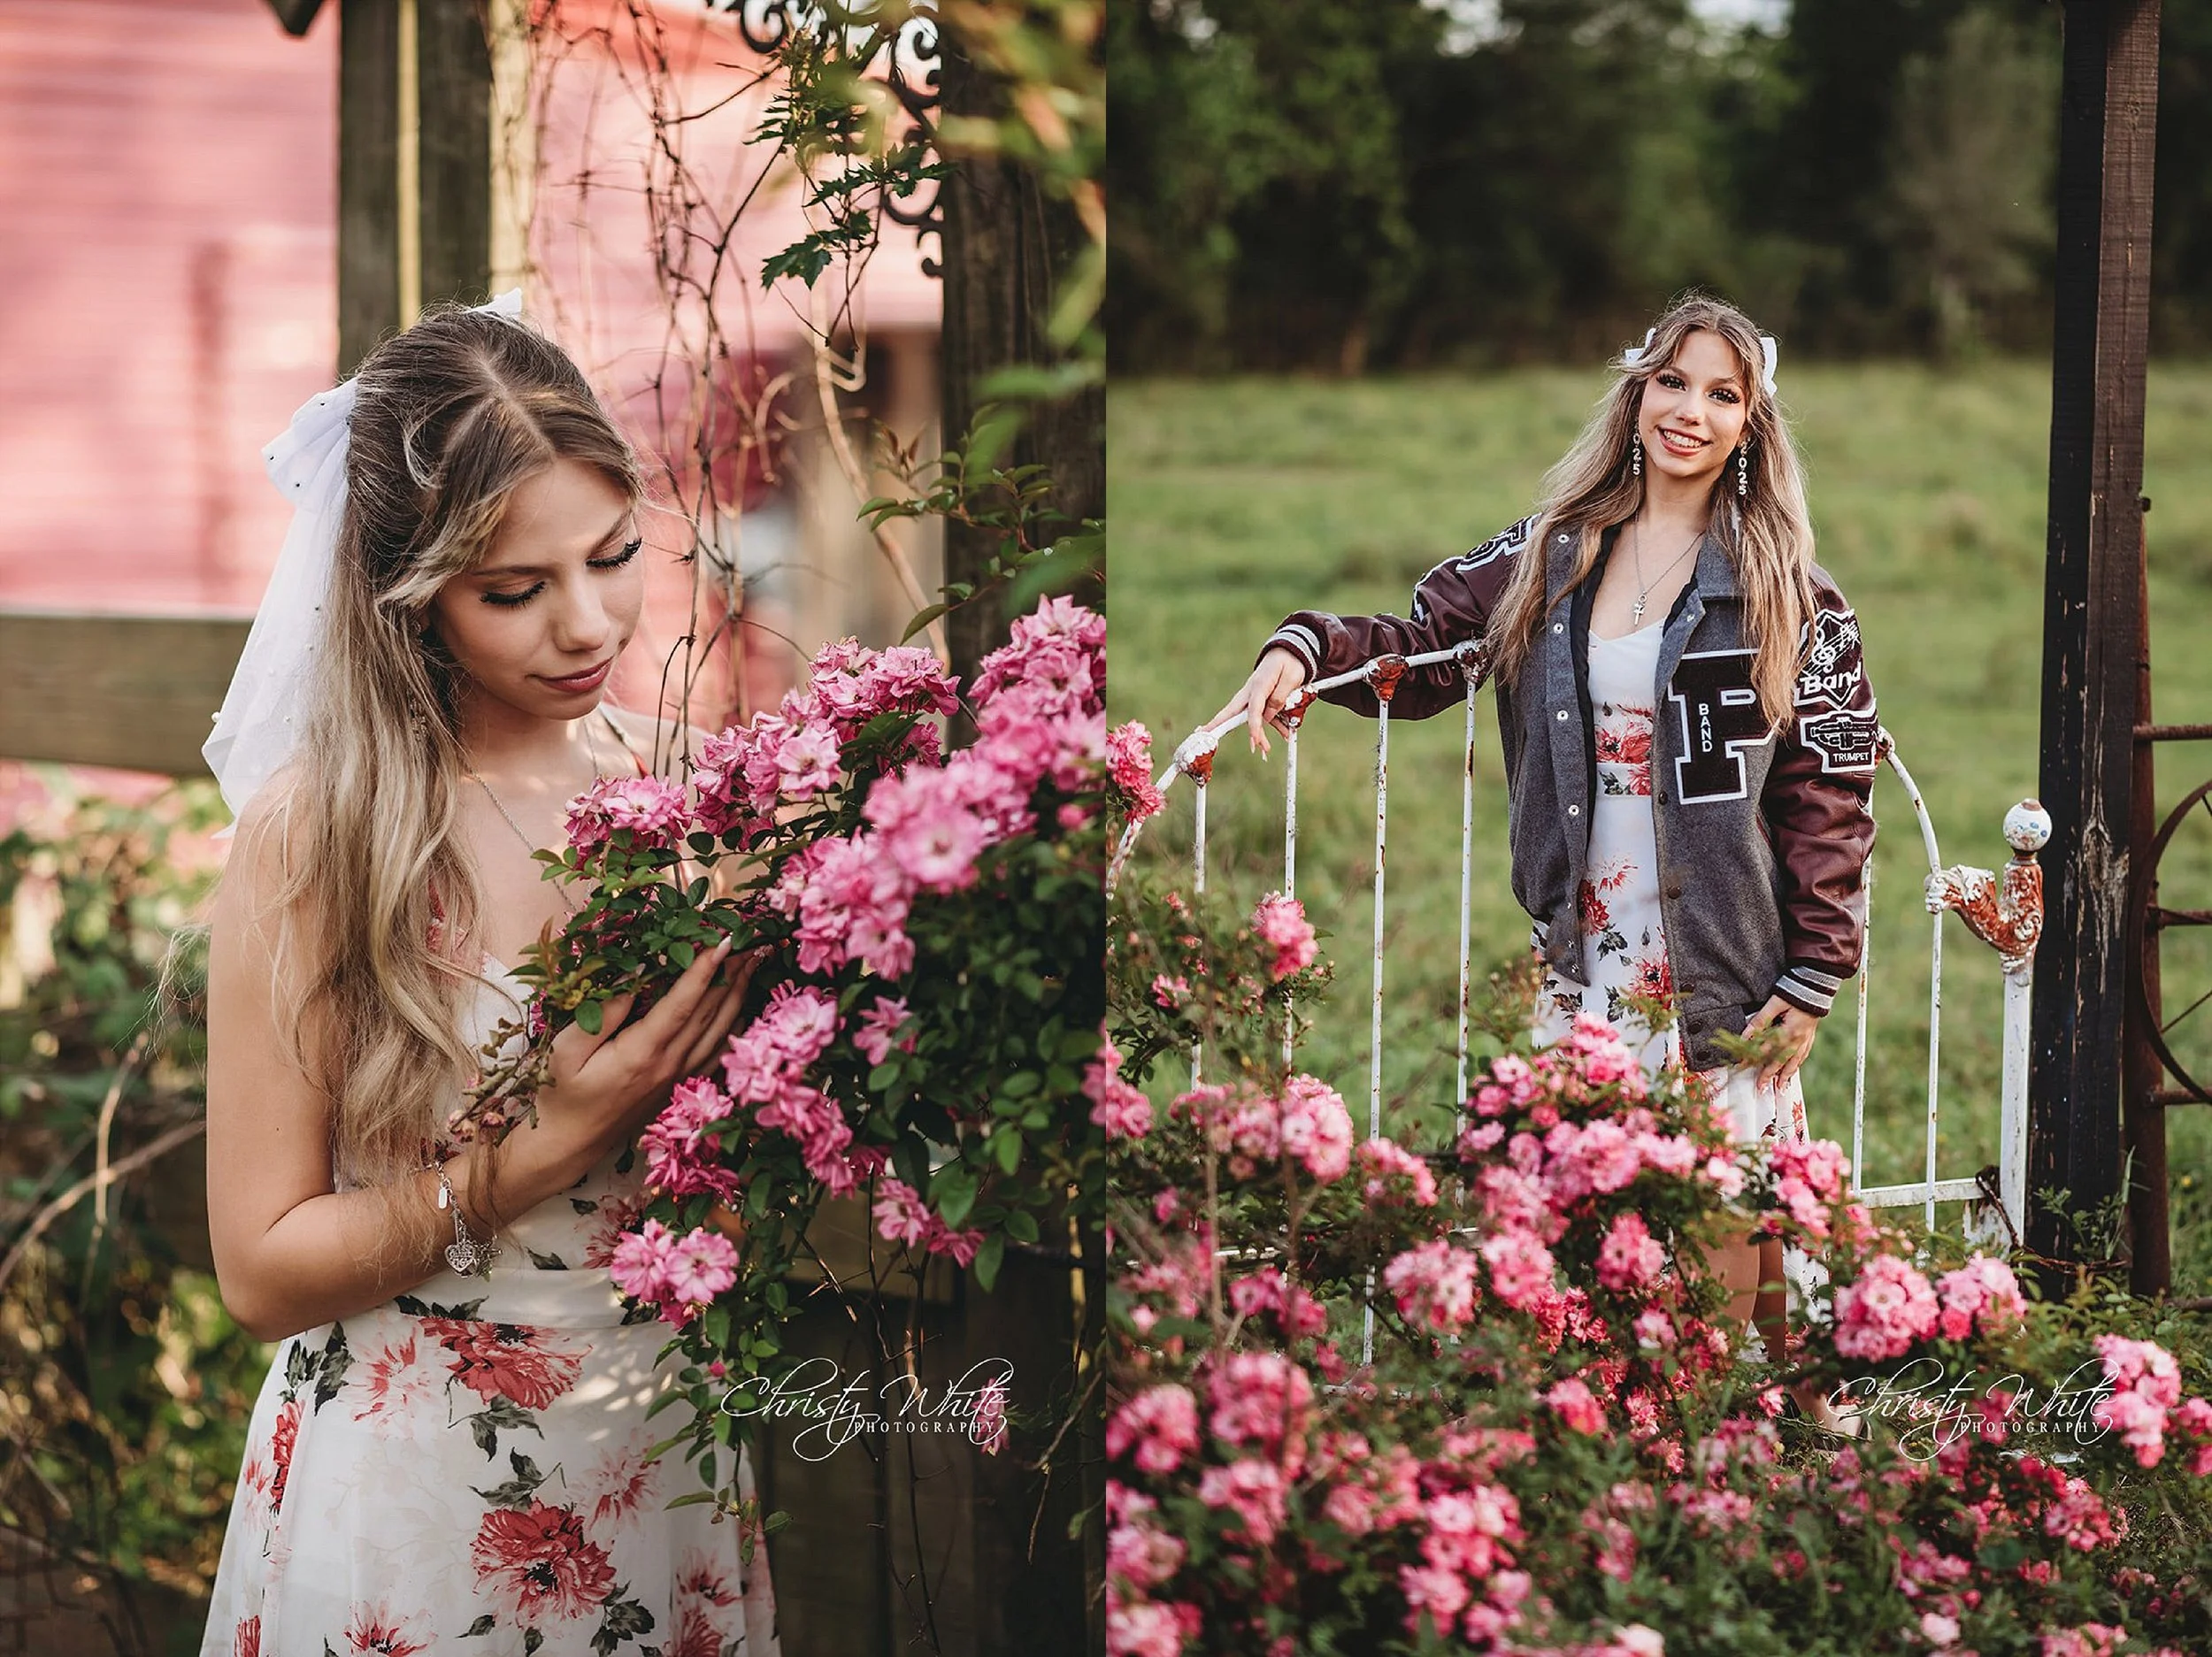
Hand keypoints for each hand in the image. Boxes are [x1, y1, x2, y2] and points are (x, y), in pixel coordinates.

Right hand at [529, 937, 764, 1170]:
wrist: (569, 1143)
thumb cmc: (560, 1093)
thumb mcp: (566, 1050)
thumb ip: (602, 1014)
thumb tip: (633, 978)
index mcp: (642, 1053)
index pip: (683, 1004)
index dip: (705, 970)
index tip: (724, 941)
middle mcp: (670, 1065)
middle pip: (711, 1012)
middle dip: (732, 972)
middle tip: (750, 940)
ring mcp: (681, 1078)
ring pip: (722, 1030)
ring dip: (740, 994)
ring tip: (753, 961)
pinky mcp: (683, 1087)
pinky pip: (719, 1052)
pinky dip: (736, 1025)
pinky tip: (744, 1005)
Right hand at [1206, 647, 1309, 758]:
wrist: (1289, 652)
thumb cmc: (1290, 663)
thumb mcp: (1291, 678)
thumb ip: (1280, 697)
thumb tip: (1267, 717)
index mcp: (1259, 685)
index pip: (1253, 709)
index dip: (1254, 726)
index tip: (1255, 740)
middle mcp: (1251, 692)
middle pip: (1233, 712)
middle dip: (1221, 726)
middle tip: (1208, 736)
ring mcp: (1254, 696)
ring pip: (1250, 718)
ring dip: (1257, 735)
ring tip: (1265, 751)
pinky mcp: (1260, 700)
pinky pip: (1264, 716)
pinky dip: (1274, 725)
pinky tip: (1285, 734)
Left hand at [1744, 996, 1817, 1088]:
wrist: (1816, 988)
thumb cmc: (1793, 993)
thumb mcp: (1774, 1004)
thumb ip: (1760, 1020)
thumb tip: (1745, 1035)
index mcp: (1787, 1032)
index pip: (1765, 1050)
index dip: (1752, 1059)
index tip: (1741, 1067)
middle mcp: (1797, 1039)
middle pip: (1780, 1062)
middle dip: (1769, 1076)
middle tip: (1761, 1089)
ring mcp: (1805, 1039)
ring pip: (1794, 1062)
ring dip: (1785, 1075)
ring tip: (1780, 1087)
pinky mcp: (1810, 1037)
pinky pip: (1803, 1055)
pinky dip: (1798, 1065)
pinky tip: (1794, 1070)